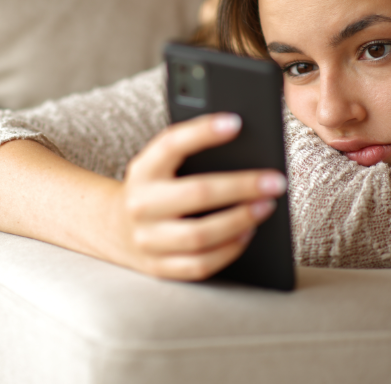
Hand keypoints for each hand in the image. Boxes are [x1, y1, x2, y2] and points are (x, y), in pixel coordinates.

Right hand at [108, 113, 286, 280]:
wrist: (115, 228)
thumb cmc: (156, 189)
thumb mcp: (161, 165)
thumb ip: (191, 153)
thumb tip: (244, 144)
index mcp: (143, 169)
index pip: (170, 144)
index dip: (202, 132)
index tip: (236, 122)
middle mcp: (140, 204)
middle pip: (196, 193)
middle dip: (241, 186)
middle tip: (275, 181)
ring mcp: (147, 239)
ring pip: (199, 235)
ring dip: (239, 221)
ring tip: (266, 207)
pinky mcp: (158, 267)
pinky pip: (199, 264)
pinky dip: (228, 250)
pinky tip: (248, 234)